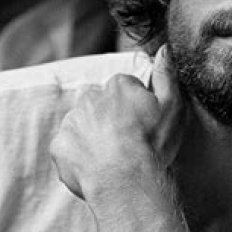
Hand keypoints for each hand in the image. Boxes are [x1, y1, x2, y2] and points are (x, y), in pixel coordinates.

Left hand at [51, 48, 185, 201]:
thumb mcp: (172, 108)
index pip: (123, 89)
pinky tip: (95, 169)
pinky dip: (78, 158)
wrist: (127, 182)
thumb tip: (163, 49)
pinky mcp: (60, 146)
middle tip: (125, 144)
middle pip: (99, 106)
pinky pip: (68, 150)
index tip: (141, 125)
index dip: (133, 108)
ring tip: (110, 160)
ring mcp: (72, 122)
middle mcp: (90, 98)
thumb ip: (166, 76)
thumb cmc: (153, 146)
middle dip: (109, 120)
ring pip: (81, 126)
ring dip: (92, 138)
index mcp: (118, 87)